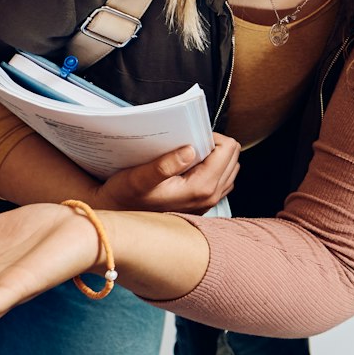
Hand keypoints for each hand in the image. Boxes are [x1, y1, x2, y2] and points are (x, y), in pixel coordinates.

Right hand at [93, 134, 240, 213]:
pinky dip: (213, 168)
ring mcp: (209, 202)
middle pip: (233, 157)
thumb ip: (164, 165)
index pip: (228, 149)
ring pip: (230, 168)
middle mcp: (210, 197)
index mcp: (201, 188)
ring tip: (192, 154)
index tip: (192, 137)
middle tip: (191, 143)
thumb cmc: (126, 196)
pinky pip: (222, 179)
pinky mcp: (204, 204)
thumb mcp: (139, 178)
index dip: (212, 137)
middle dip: (215, 145)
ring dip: (216, 157)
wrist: (120, 217)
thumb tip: (190, 150)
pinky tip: (192, 167)